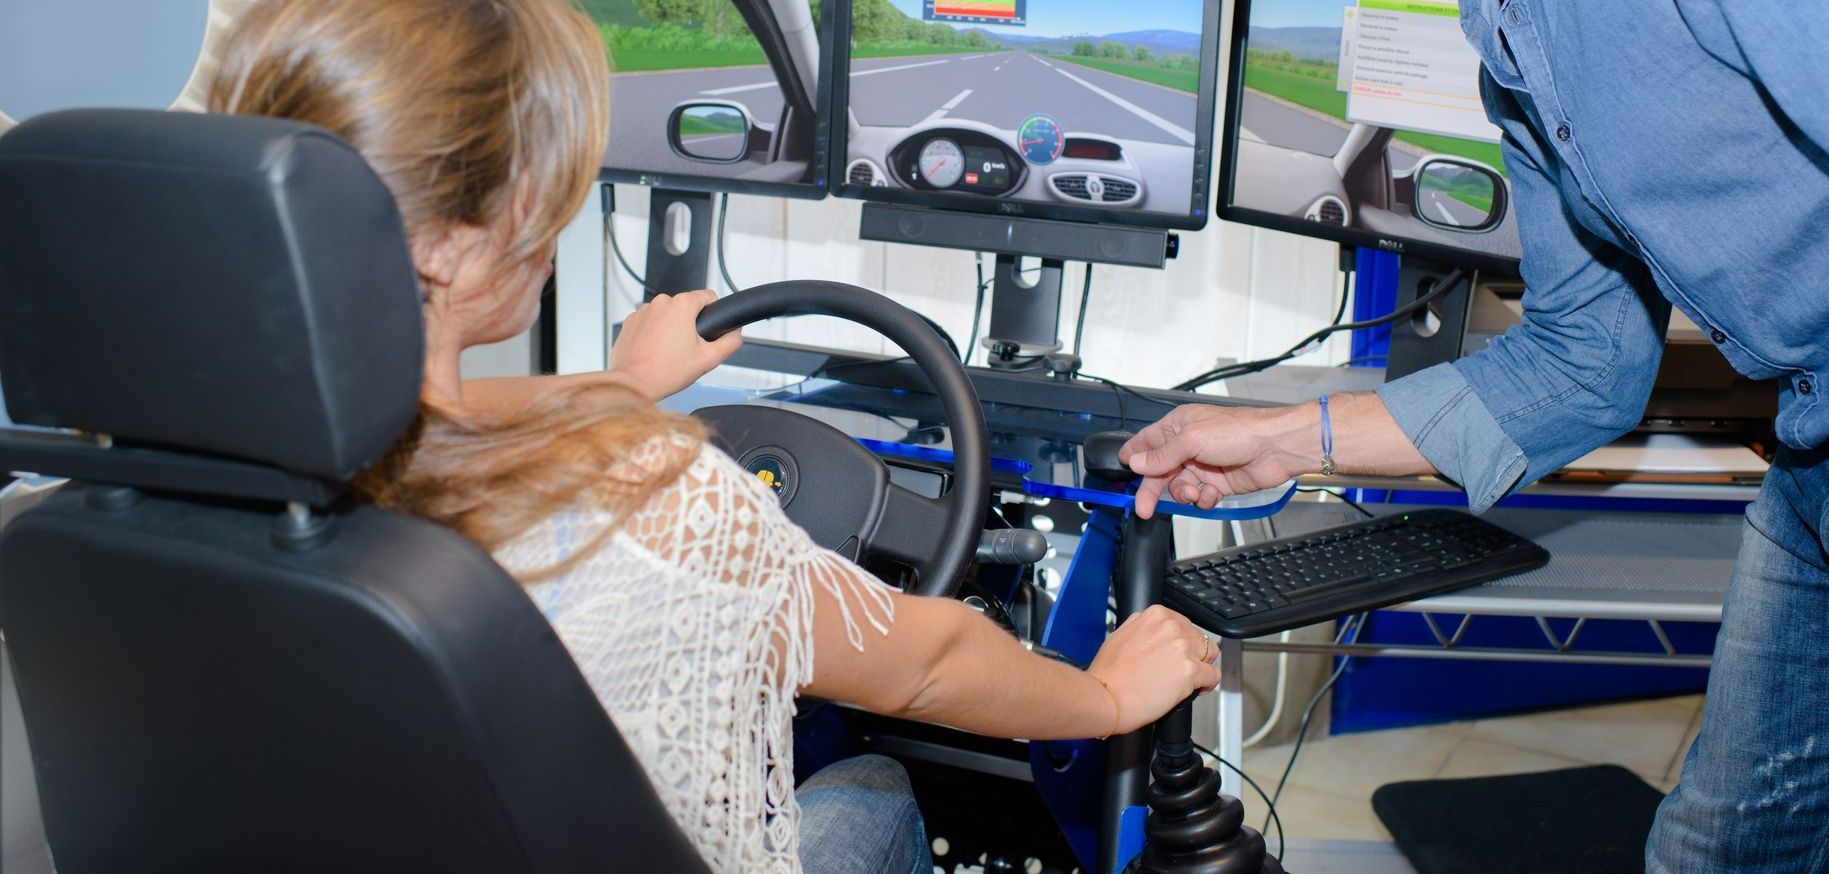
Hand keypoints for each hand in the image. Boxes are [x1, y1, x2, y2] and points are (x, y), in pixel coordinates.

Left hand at [609, 290, 741, 399]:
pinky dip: (653, 334)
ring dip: (670, 329)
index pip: (708, 296)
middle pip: (686, 307)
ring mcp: (642, 311)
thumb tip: (736, 333)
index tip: (708, 329)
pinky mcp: (630, 322)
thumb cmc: (665, 372)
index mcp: (681, 305)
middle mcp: (660, 302)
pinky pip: (649, 322)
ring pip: (666, 315)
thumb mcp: (709, 359)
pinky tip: (654, 352)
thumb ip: (730, 342)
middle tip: (688, 349)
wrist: (633, 384)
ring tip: (669, 353)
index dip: (713, 313)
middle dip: (690, 324)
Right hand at [1085, 605, 1221, 734]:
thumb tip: (1153, 630)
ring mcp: (1182, 648)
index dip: (1182, 641)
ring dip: (1203, 666)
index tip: (1178, 653)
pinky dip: (1207, 684)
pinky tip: (1196, 690)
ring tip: (1190, 680)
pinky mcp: (1190, 671)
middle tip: (1180, 670)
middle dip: (1194, 654)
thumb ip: (1141, 626)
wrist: (1105, 696)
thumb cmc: (1108, 673)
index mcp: (1156, 615)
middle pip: (1199, 638)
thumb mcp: (1120, 633)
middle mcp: (1172, 627)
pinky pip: (1213, 676)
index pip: (1185, 624)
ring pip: (1210, 654)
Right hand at [1118, 403, 1311, 518]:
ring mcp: (1203, 465)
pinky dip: (1204, 499)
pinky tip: (1212, 494)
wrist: (1275, 448)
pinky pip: (1200, 497)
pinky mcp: (1217, 483)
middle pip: (1159, 472)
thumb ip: (1162, 454)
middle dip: (1151, 490)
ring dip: (1184, 494)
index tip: (1120, 470)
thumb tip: (1136, 461)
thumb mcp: (1191, 439)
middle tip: (1143, 508)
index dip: (1133, 456)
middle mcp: (1188, 446)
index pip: (1147, 442)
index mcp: (1178, 427)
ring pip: (1179, 487)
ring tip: (1195, 493)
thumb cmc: (1239, 431)